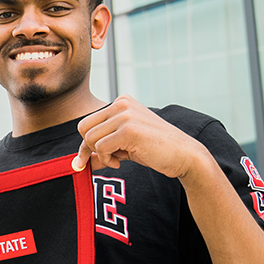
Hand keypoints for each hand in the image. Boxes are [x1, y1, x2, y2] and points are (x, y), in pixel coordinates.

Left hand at [72, 96, 213, 179]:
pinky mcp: (129, 130)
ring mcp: (125, 115)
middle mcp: (122, 104)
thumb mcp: (125, 145)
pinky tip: (122, 161)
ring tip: (120, 159)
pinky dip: (107, 160)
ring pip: (90, 139)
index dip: (88, 143)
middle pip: (83, 128)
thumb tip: (79, 161)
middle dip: (89, 148)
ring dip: (101, 155)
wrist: (184, 155)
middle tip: (108, 159)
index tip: (97, 158)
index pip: (88, 121)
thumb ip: (103, 147)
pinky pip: (101, 148)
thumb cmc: (155, 150)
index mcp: (121, 102)